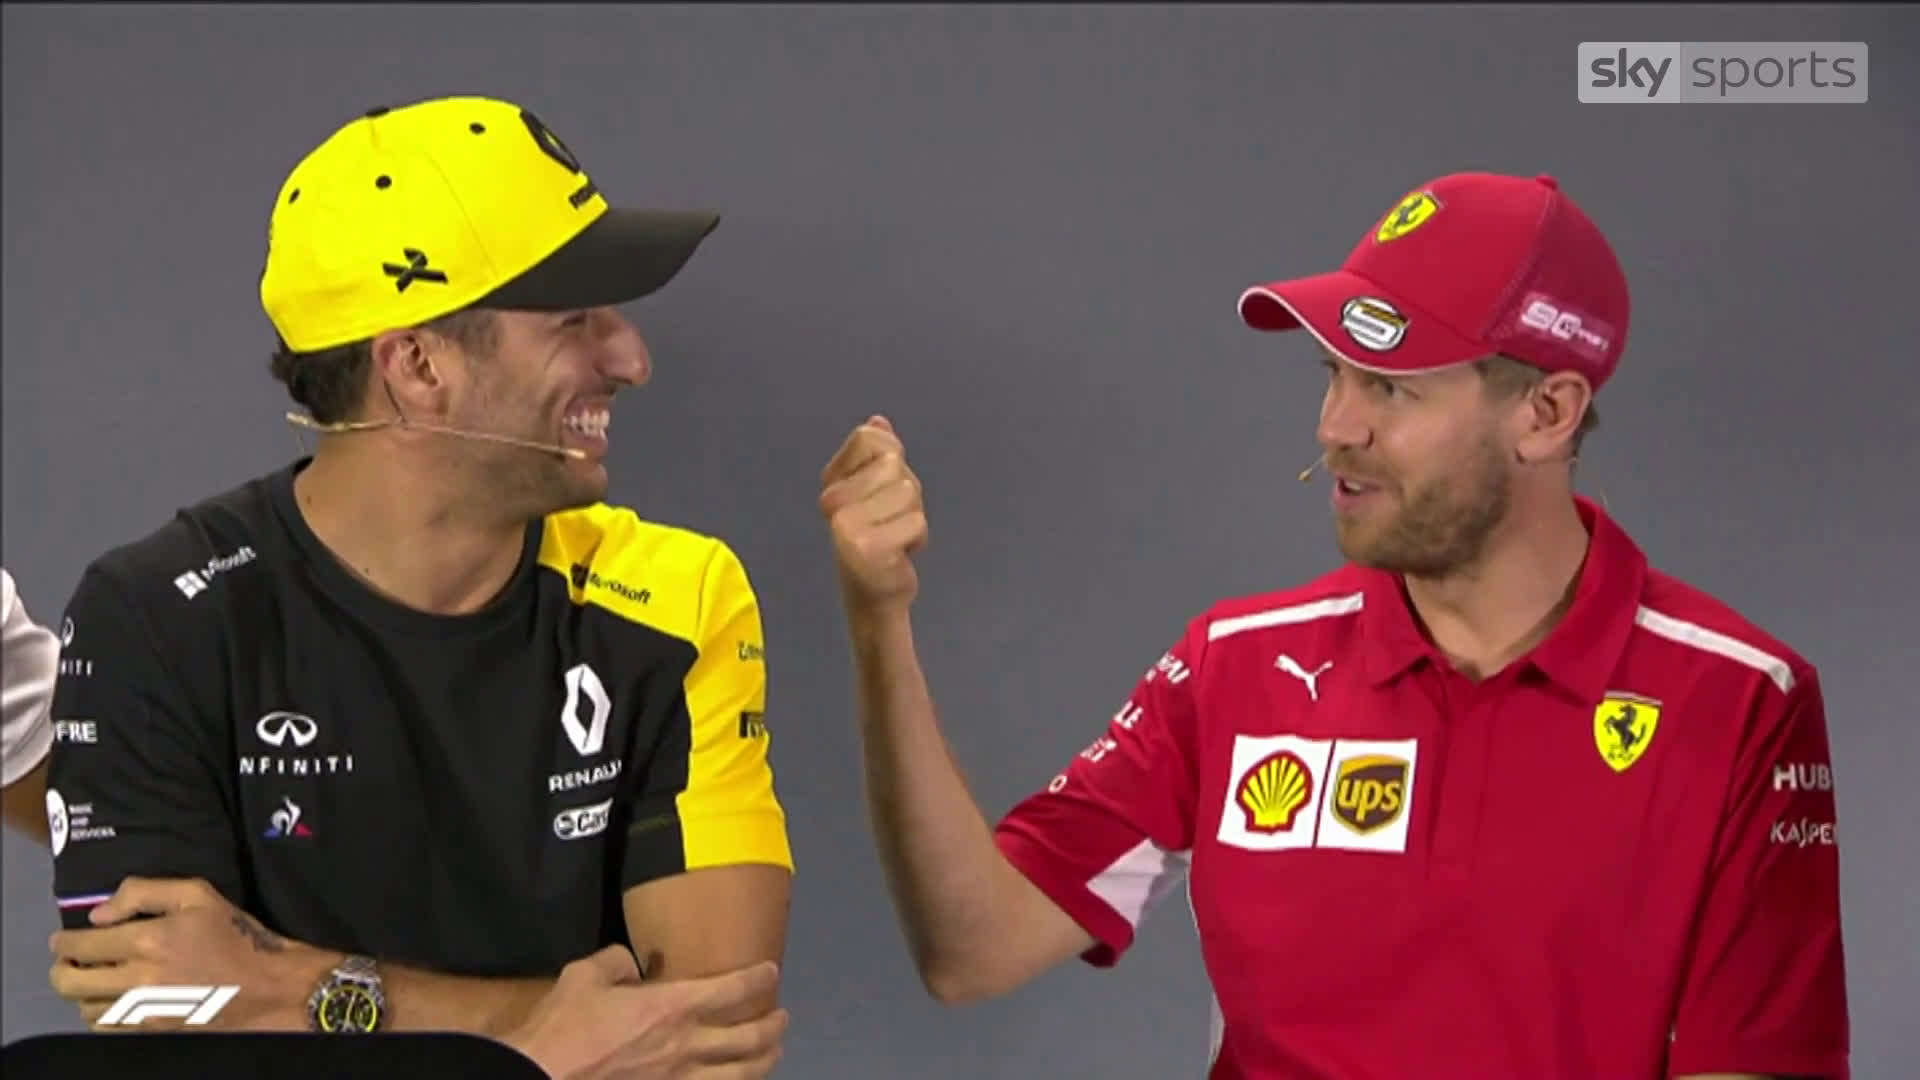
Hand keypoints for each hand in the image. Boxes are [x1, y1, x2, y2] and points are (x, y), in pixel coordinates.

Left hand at [48, 876, 326, 1030]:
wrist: (269, 986)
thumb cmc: (235, 935)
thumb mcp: (199, 895)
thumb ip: (145, 892)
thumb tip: (99, 913)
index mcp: (148, 940)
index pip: (82, 945)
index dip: (63, 942)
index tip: (61, 940)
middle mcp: (137, 979)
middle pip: (71, 983)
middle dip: (61, 970)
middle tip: (68, 962)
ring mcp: (142, 1012)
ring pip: (85, 1008)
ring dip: (81, 993)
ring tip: (93, 981)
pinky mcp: (151, 1033)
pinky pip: (106, 1029)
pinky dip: (100, 1016)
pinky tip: (113, 1002)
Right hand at [503, 945, 786, 1079]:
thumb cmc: (562, 1030)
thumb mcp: (584, 976)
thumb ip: (616, 962)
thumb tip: (631, 965)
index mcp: (672, 1007)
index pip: (733, 989)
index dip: (759, 978)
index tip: (771, 971)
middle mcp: (687, 1046)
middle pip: (750, 1039)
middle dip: (772, 1027)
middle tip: (781, 1018)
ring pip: (741, 1076)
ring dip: (764, 1063)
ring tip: (773, 1054)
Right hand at [819, 415, 927, 613]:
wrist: (874, 598)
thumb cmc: (878, 543)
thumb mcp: (876, 492)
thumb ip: (876, 455)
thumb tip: (877, 420)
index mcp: (831, 484)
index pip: (871, 438)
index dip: (893, 459)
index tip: (882, 491)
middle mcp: (832, 501)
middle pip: (893, 463)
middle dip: (907, 491)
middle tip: (893, 520)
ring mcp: (847, 525)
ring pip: (907, 491)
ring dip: (914, 515)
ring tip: (896, 536)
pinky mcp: (868, 548)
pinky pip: (916, 522)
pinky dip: (918, 538)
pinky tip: (900, 554)